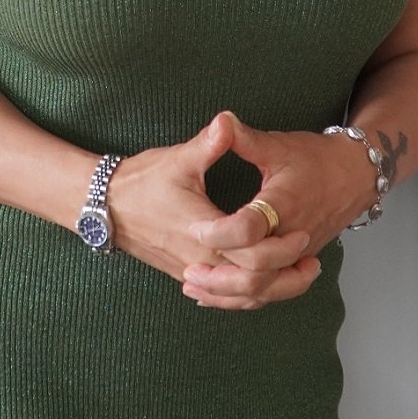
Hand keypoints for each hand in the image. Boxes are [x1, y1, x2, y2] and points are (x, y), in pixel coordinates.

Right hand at [108, 112, 318, 309]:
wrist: (106, 206)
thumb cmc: (142, 182)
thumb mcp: (178, 159)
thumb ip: (208, 144)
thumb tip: (227, 121)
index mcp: (203, 233)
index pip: (253, 255)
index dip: (282, 248)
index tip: (302, 233)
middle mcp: (201, 260)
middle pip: (255, 284)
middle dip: (288, 275)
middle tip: (311, 256)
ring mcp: (193, 272)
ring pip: (241, 297)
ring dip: (275, 291)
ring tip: (301, 274)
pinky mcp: (188, 275)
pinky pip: (226, 297)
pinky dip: (250, 296)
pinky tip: (267, 284)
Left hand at [180, 111, 378, 310]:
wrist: (354, 176)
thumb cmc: (315, 159)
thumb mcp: (278, 145)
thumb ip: (245, 140)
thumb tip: (221, 121)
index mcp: (285, 203)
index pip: (250, 228)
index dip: (220, 232)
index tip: (194, 227)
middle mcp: (293, 235)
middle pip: (257, 270)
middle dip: (220, 275)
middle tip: (189, 270)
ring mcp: (297, 254)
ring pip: (264, 289)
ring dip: (229, 293)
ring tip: (195, 286)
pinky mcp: (297, 263)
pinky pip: (271, 290)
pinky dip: (243, 296)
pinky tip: (216, 294)